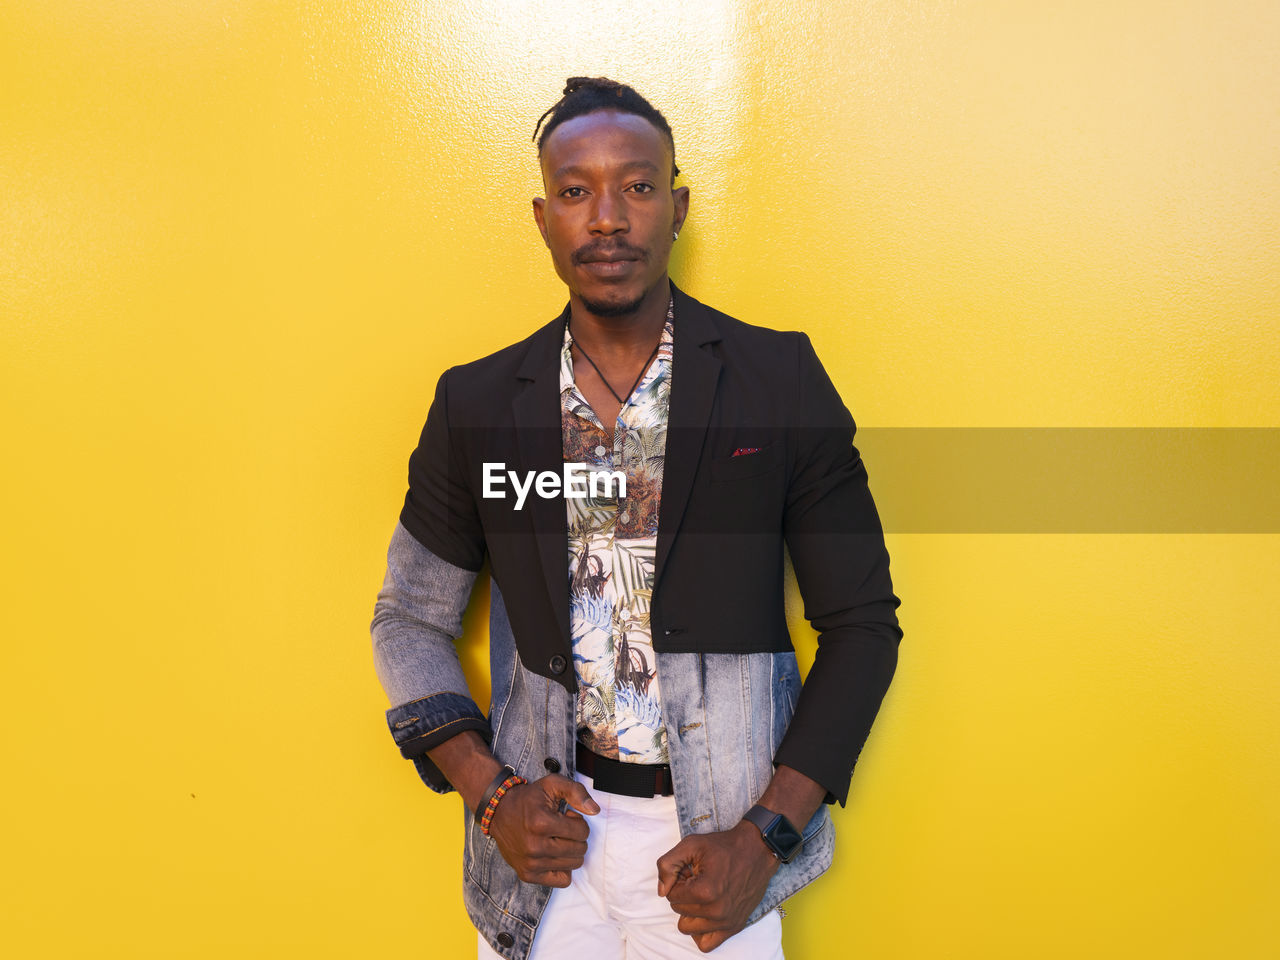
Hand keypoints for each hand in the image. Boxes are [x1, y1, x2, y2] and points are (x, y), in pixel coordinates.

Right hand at [487, 774, 599, 887]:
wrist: (499, 812)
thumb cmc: (529, 798)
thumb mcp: (552, 784)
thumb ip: (576, 792)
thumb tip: (594, 810)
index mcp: (541, 823)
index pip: (582, 831)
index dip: (578, 822)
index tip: (566, 816)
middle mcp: (535, 846)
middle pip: (580, 850)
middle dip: (576, 837)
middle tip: (561, 828)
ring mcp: (530, 864)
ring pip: (573, 865)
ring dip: (570, 851)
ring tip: (556, 839)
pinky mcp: (527, 875)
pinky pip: (563, 881)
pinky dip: (563, 868)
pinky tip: (554, 854)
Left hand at [656, 821, 780, 952]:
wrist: (756, 851)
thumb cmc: (724, 847)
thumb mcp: (691, 844)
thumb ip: (667, 865)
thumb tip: (661, 891)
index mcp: (704, 891)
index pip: (670, 896)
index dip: (678, 880)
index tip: (691, 871)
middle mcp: (716, 911)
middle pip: (678, 911)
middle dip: (683, 894)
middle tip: (698, 879)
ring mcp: (726, 922)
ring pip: (687, 928)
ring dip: (690, 911)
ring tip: (703, 895)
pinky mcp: (734, 927)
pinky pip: (705, 944)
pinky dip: (700, 931)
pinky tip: (704, 913)